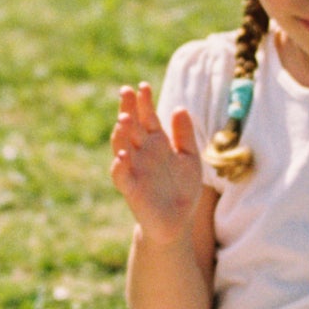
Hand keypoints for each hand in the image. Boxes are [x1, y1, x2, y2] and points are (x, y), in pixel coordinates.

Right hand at [110, 82, 203, 242]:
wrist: (178, 222)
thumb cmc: (182, 189)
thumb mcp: (190, 158)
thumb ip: (184, 135)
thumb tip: (180, 108)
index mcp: (156, 143)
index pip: (147, 118)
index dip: (144, 102)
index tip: (143, 86)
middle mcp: (142, 153)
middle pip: (131, 127)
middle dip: (127, 109)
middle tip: (126, 91)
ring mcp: (134, 170)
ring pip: (121, 146)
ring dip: (120, 133)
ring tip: (124, 119)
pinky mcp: (131, 189)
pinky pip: (121, 176)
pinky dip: (119, 166)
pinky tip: (123, 155)